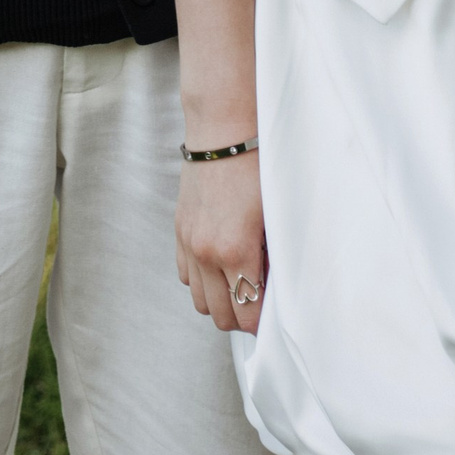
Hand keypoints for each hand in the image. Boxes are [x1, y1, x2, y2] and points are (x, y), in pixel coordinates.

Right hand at [175, 156, 267, 333]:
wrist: (223, 131)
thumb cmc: (258, 169)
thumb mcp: (275, 216)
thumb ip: (273, 258)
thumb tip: (274, 288)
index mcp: (235, 251)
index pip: (247, 313)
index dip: (262, 323)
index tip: (273, 317)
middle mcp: (206, 253)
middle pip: (220, 316)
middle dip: (242, 317)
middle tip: (259, 304)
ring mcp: (189, 242)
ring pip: (200, 301)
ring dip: (220, 302)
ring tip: (240, 287)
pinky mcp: (179, 231)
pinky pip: (185, 276)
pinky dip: (201, 281)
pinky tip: (220, 267)